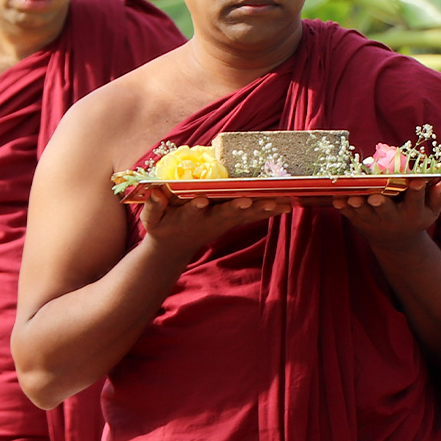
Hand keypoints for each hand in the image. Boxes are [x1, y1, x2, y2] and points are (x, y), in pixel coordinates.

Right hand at [138, 193, 294, 262]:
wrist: (175, 247)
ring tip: (282, 202)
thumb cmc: (162, 227)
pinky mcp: (233, 220)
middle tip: (248, 202)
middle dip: (237, 208)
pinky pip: (253, 215)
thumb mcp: (152, 220)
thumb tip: (154, 193)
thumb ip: (153, 207)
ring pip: (245, 214)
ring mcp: (224, 221)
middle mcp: (210, 220)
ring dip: (262, 208)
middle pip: (225, 213)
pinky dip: (269, 210)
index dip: (195, 207)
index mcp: (189, 218)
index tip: (200, 202)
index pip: (192, 212)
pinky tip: (288, 204)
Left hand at [332, 179, 440, 248]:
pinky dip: (343, 208)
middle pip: (386, 211)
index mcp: (413, 214)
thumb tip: (440, 181)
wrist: (396, 243)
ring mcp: (374, 222)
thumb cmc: (416, 218)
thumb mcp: (431, 211)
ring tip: (353, 198)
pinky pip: (349, 215)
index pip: (416, 201)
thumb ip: (438, 197)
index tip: (416, 181)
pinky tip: (337, 199)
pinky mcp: (359, 222)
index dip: (417, 191)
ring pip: (364, 213)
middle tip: (376, 198)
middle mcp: (393, 219)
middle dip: (381, 204)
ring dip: (358, 206)